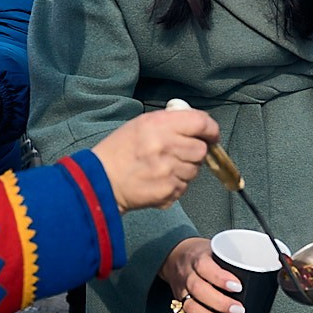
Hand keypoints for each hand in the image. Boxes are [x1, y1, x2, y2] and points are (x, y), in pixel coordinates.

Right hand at [90, 105, 217, 211]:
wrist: (100, 180)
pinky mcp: (168, 191)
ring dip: (185, 168)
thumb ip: (170, 120)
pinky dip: (176, 184)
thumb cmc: (119, 151)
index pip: (201, 123)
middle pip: (201, 150)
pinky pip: (184, 187)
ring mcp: (168, 171)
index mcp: (159, 125)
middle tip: (180, 152)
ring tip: (164, 167)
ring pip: (195, 170)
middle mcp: (166, 147)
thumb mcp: (141, 123)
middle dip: (195, 151)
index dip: (211, 129)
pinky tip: (159, 180)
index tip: (211, 134)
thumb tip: (197, 124)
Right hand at [160, 238, 243, 312]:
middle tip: (239, 310)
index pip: (204, 267)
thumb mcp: (217, 249)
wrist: (176, 257)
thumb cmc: (203, 255)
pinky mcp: (180, 306)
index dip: (221, 278)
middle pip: (198, 290)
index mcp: (197, 258)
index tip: (238, 287)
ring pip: (192, 308)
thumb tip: (265, 271)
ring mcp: (182, 292)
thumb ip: (235, 261)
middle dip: (221, 303)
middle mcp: (188, 276)